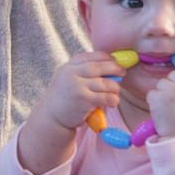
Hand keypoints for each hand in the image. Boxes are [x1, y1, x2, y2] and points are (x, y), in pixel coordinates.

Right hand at [20, 51, 123, 174]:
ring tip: (116, 91)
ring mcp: (78, 87)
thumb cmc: (62, 98)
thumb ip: (79, 71)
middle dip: (114, 68)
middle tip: (123, 72)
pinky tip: (113, 102)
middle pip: (98, 67)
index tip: (114, 60)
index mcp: (68, 67)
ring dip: (115, 87)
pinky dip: (113, 99)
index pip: (89, 57)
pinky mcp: (85, 101)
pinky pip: (105, 97)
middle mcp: (72, 74)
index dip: (104, 57)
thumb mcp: (64, 78)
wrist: (51, 118)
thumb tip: (106, 65)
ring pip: (105, 83)